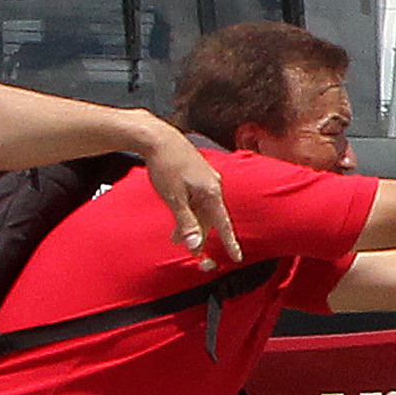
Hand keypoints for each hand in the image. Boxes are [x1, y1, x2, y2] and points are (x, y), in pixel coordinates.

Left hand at [141, 127, 241, 265]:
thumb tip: (195, 244)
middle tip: (184, 247)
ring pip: (202, 208)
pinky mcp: (198, 174)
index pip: (224, 224)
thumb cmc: (166, 165)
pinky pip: (198, 198)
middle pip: (210, 218)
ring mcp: (206, 179)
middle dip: (198, 234)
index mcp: (212, 192)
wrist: (159, 137)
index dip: (230, 242)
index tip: (236, 257)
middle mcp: (214, 185)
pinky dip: (190, 210)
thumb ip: (186, 222)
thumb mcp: (174, 198)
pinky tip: (179, 210)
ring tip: (174, 234)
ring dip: (190, 222)